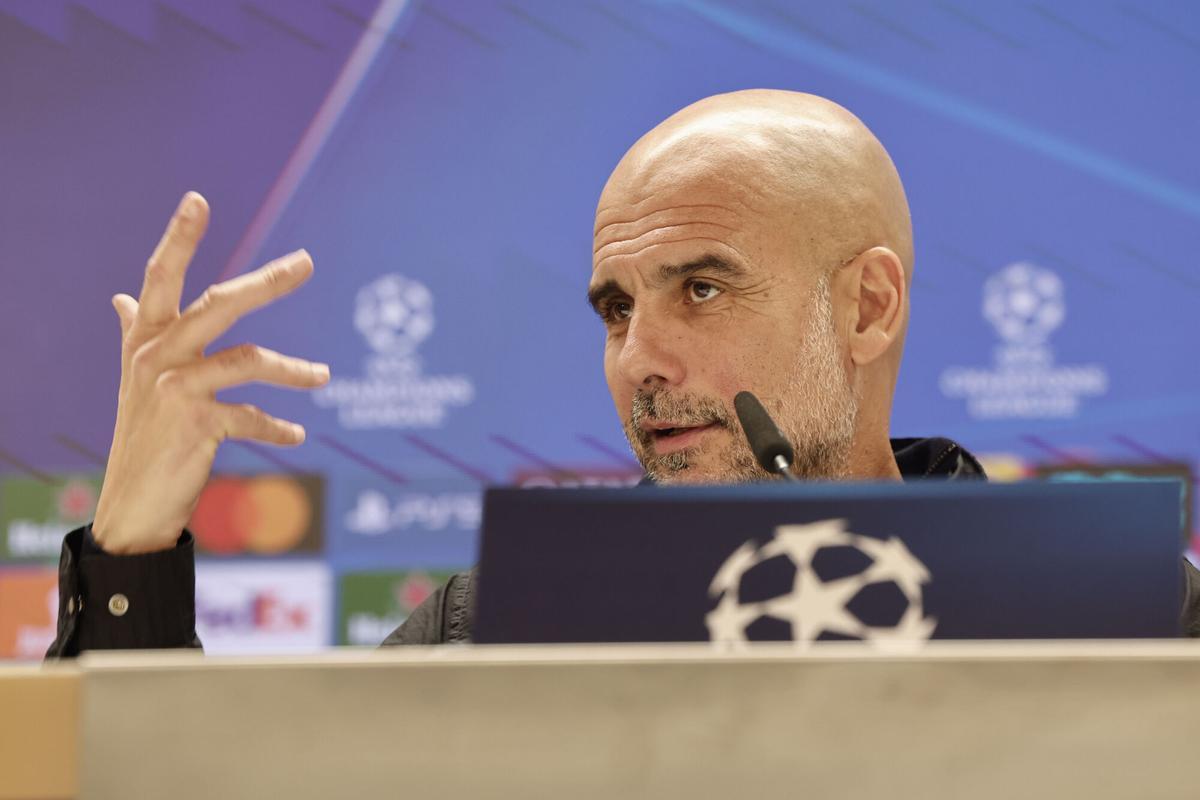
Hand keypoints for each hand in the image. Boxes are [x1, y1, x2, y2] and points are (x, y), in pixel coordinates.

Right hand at [92, 192, 329, 554]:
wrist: (132, 500)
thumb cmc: (143, 431)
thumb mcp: (137, 376)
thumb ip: (136, 331)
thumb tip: (122, 295)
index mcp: (146, 337)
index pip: (161, 276)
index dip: (178, 237)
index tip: (197, 199)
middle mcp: (157, 355)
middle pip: (219, 304)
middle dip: (266, 281)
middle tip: (306, 261)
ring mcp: (174, 389)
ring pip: (249, 360)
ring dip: (294, 370)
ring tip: (324, 377)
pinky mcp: (195, 424)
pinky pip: (252, 418)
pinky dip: (279, 428)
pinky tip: (297, 436)